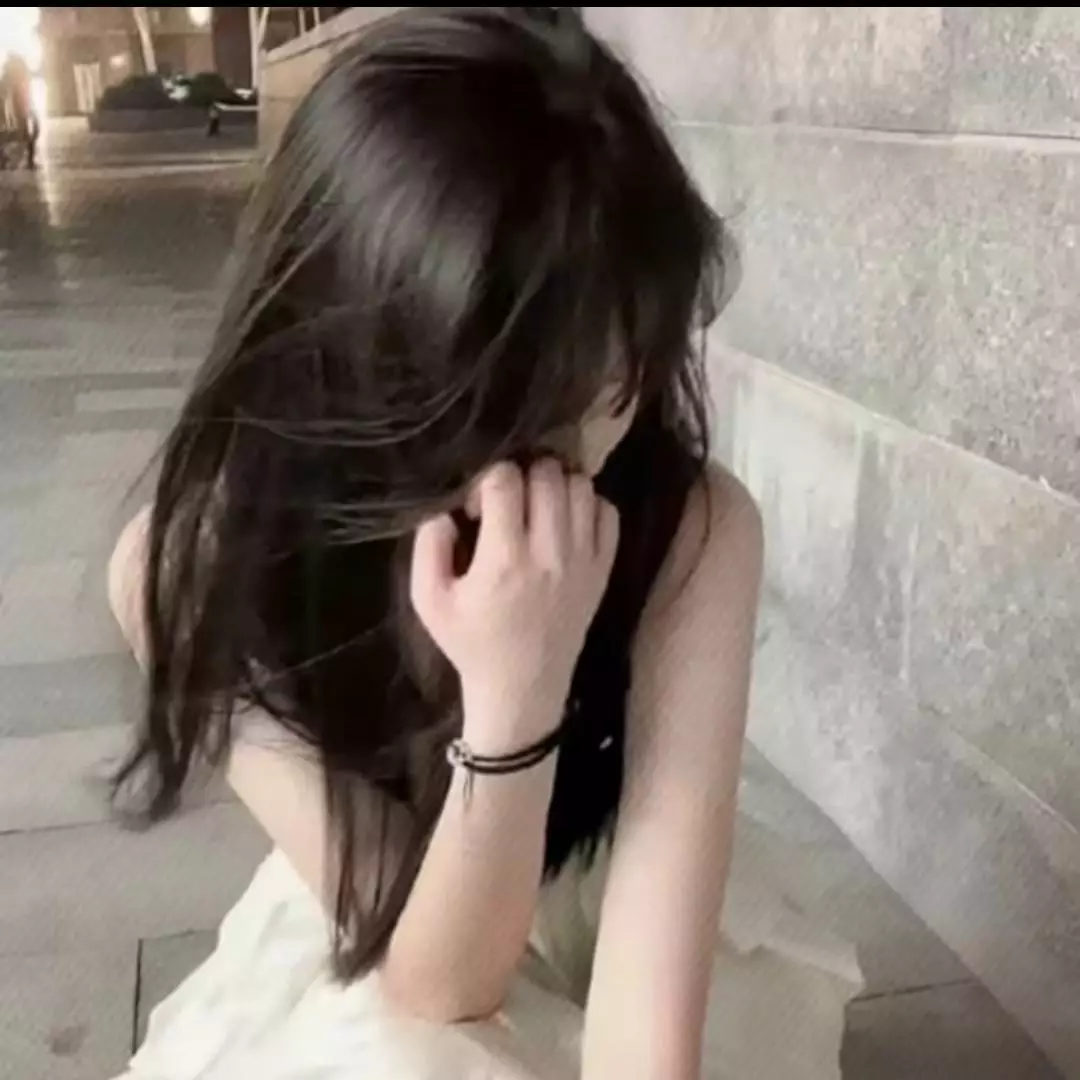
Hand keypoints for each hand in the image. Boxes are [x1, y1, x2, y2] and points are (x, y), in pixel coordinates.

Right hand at [410, 459, 618, 735]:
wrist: (522, 688)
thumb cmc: (471, 642)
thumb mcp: (428, 601)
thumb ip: (428, 546)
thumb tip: (448, 507)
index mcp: (504, 560)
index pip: (504, 480)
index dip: (485, 480)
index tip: (476, 506)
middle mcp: (550, 554)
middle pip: (547, 473)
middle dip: (522, 474)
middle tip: (509, 501)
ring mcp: (584, 560)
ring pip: (581, 486)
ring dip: (555, 485)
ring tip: (537, 506)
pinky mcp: (604, 569)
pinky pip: (608, 512)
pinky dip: (588, 504)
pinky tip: (565, 521)